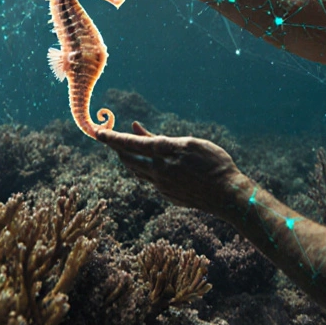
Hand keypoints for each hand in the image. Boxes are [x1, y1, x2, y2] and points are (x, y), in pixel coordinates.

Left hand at [97, 121, 246, 214]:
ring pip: (137, 171)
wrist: (226, 195)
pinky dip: (147, 170)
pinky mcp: (167, 196)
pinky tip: (155, 166)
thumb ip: (160, 138)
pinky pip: (151, 181)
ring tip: (129, 150)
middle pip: (128, 160)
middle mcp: (157, 172)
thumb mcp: (190, 143)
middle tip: (111, 140)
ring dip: (130, 160)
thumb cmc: (213, 163)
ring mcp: (161, 186)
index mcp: (162, 154)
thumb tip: (135, 128)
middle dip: (118, 150)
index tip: (99, 132)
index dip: (112, 138)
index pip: (130, 144)